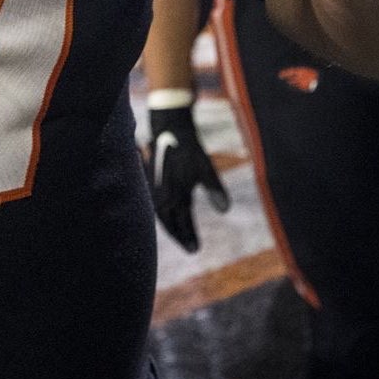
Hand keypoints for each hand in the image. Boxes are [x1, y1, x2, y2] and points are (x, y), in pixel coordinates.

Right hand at [148, 101, 229, 252]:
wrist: (169, 128)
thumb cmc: (189, 149)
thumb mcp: (206, 167)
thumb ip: (214, 188)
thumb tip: (225, 211)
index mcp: (175, 194)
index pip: (182, 223)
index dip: (189, 237)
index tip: (195, 250)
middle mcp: (163, 195)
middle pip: (169, 223)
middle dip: (179, 236)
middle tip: (189, 247)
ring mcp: (155, 188)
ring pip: (160, 214)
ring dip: (170, 226)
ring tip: (179, 234)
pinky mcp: (153, 181)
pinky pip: (155, 205)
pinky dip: (162, 214)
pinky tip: (167, 214)